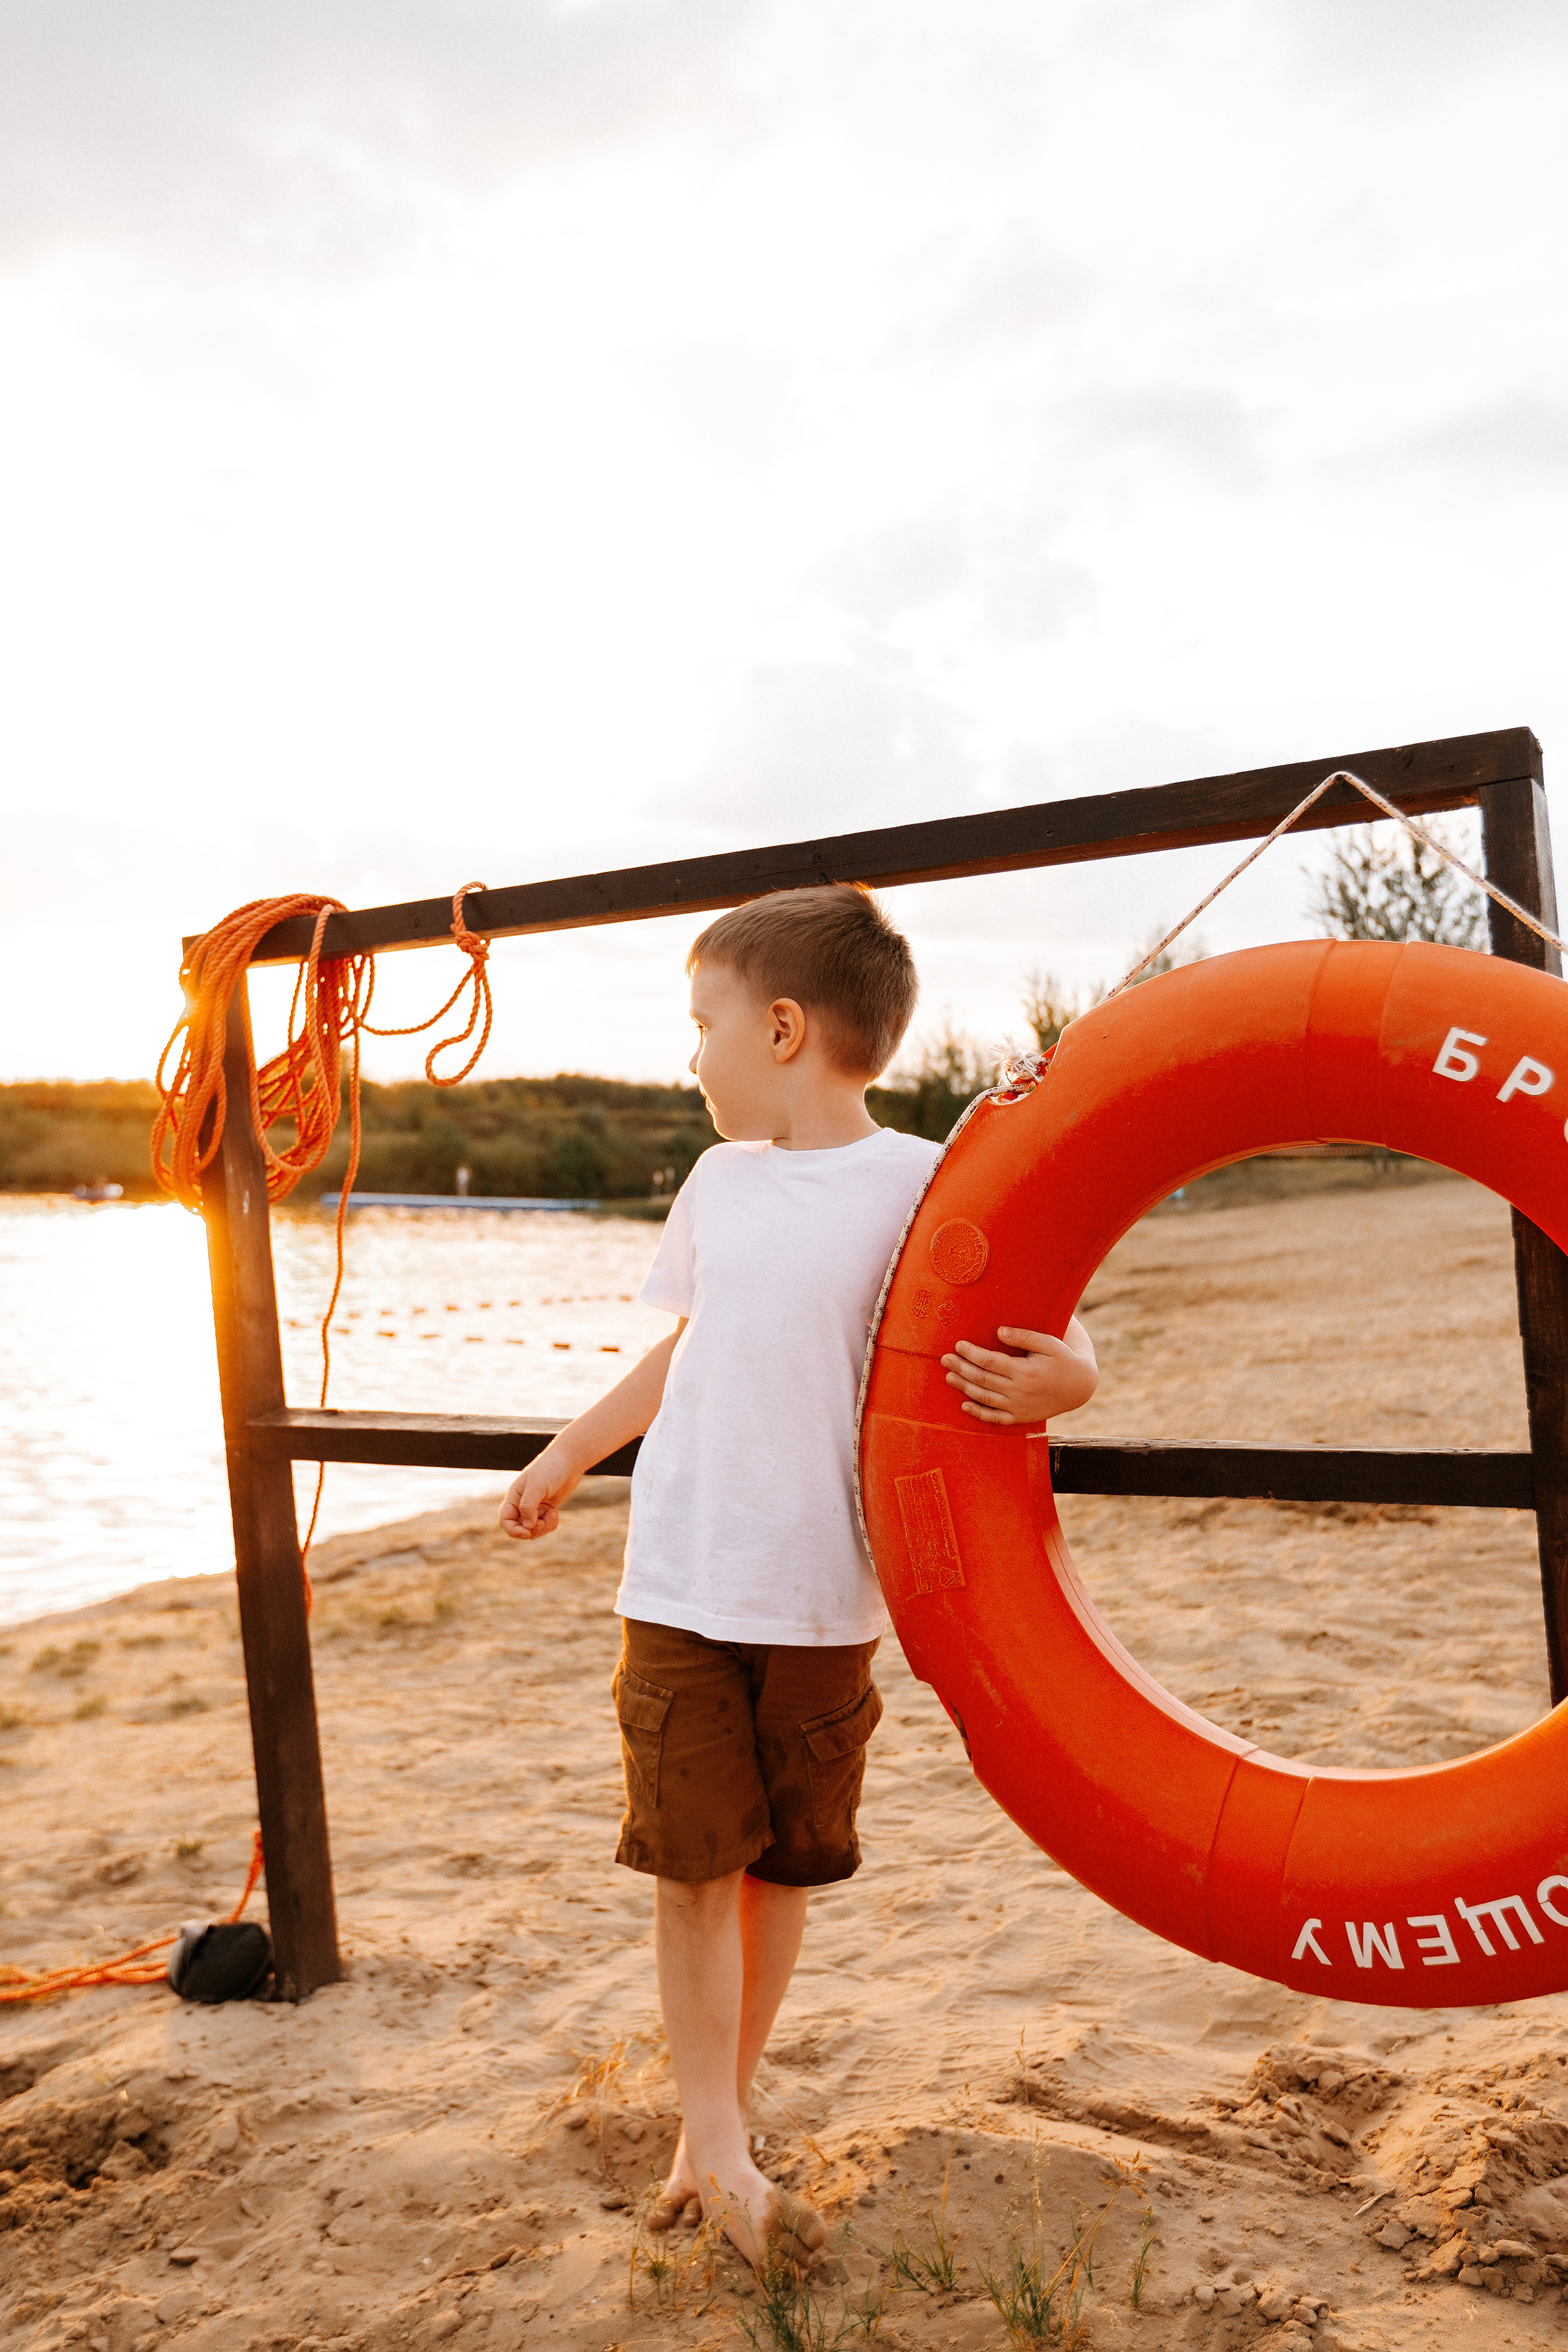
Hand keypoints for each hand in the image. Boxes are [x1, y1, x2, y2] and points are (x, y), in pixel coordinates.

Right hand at [499, 1446, 582, 1540]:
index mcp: (514, 1497)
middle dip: (531, 1531)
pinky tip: (556, 1513)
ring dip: (543, 1527)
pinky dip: (550, 1524)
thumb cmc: (550, 1469)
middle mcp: (522, 1503)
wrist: (569, 1461)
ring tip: (553, 1514)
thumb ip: (528, 1506)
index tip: (527, 1532)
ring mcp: (535, 1507)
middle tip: (543, 1523)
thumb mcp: (537, 1486)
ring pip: (533, 1529)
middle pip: (519, 1528)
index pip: (505, 1520)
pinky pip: (545, 1525)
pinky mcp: (547, 1509)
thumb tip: (528, 1526)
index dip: (513, 1530)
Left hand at [941, 1319, 1097, 1426]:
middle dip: (961, 1368)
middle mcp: (1019, 1391)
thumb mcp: (1048, 1343)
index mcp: (1024, 1371)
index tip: (958, 1344)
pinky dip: (979, 1413)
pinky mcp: (1020, 1417)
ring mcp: (1018, 1407)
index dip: (971, 1353)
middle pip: (982, 1379)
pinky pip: (995, 1418)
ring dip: (964, 1387)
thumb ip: (1024, 1336)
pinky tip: (965, 1405)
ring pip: (985, 1398)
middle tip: (944, 1359)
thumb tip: (998, 1331)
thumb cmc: (1062, 1359)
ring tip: (949, 1376)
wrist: (1079, 1387)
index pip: (990, 1362)